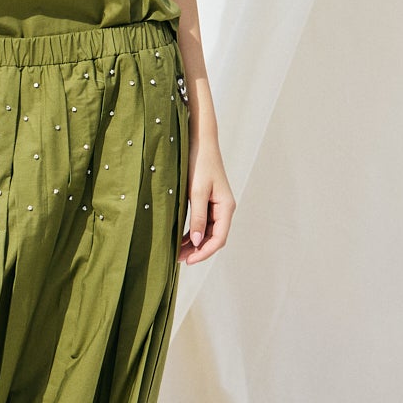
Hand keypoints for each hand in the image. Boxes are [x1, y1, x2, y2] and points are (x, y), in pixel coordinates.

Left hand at [179, 136, 235, 263]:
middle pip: (213, 238)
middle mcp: (224, 209)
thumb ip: (197, 217)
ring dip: (194, 243)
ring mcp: (216, 206)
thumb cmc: (199, 163)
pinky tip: (180, 239)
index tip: (188, 261)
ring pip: (207, 232)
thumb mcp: (196, 191)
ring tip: (177, 252)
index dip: (204, 252)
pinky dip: (192, 233)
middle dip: (197, 251)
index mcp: (226, 207)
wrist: (199, 142)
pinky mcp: (208, 201)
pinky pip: (202, 223)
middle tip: (178, 259)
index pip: (218, 239)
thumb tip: (197, 242)